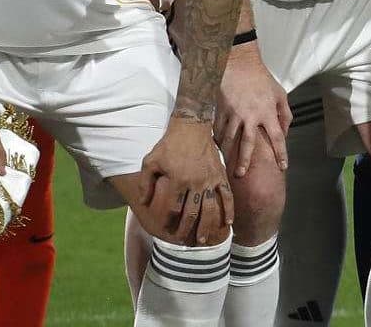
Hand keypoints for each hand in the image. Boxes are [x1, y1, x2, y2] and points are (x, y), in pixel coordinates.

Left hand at [140, 116, 233, 244]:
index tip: (166, 230)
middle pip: (193, 213)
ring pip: (211, 208)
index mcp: (178, 180)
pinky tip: (228, 222)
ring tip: (204, 240)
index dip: (169, 222)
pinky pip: (226, 195)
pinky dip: (228, 209)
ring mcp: (210, 179)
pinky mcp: (220, 174)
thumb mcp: (150, 161)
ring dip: (207, 226)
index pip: (173, 208)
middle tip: (184, 242)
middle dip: (188, 230)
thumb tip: (142, 202)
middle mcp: (195, 182)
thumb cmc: (168, 145)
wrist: (192, 127)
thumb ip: (145, 183)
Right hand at [217, 44, 290, 177]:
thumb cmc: (262, 80)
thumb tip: (285, 132)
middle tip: (241, 175)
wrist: (239, 64)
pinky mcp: (221, 110)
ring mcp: (234, 114)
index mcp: (268, 112)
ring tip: (227, 163)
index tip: (282, 166)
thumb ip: (285, 114)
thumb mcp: (280, 94)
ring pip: (229, 138)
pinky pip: (218, 129)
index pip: (278, 137)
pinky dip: (217, 138)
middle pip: (248, 144)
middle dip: (244, 161)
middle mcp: (251, 116)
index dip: (281, 153)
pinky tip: (217, 146)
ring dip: (227, 152)